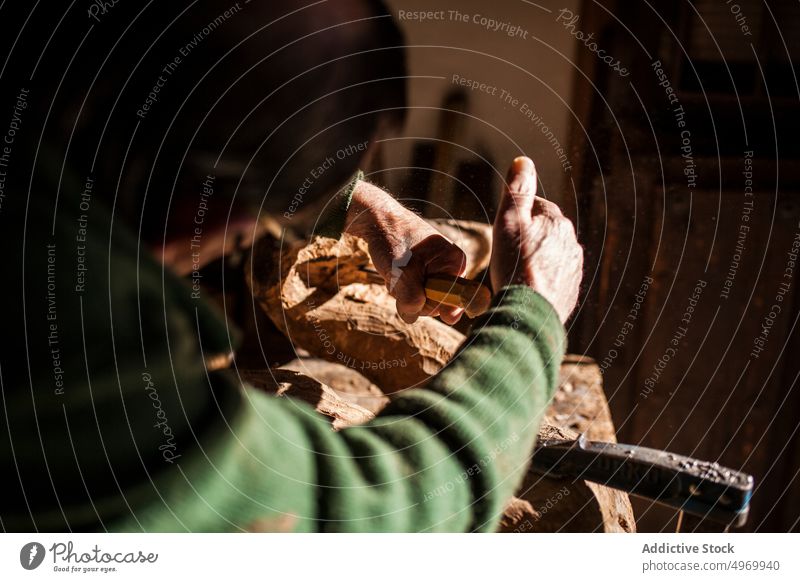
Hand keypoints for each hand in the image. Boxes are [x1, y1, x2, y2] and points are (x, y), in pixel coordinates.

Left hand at [344, 180, 466, 323]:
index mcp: (455, 263)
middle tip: (400, 279)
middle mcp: (449, 268)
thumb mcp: (403, 272)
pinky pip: (413, 293)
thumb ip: (412, 299)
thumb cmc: (393, 240)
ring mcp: (435, 271)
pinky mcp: (422, 274)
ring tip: (395, 273)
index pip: (456, 301)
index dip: (437, 306)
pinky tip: (393, 274)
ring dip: (403, 292)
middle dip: (414, 297)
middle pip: (436, 304)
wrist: (377, 220)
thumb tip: (412, 318)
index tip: (422, 303)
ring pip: (421, 300)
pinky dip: (399, 288)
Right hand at [491, 157, 582, 322]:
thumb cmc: (515, 266)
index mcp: (557, 222)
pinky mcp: (570, 292)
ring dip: (533, 261)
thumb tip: (524, 161)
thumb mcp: (508, 221)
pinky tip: (524, 290)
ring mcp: (573, 269)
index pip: (535, 208)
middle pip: (543, 233)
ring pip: (549, 256)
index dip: (515, 218)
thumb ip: (517, 190)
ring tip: (513, 275)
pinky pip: (553, 279)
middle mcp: (571, 243)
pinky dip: (540, 281)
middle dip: (525, 239)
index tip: (502, 233)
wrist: (529, 314)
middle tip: (504, 255)